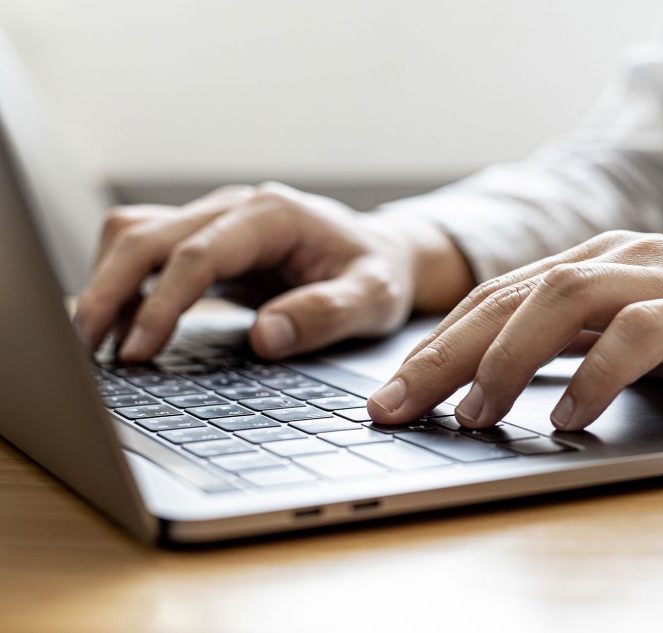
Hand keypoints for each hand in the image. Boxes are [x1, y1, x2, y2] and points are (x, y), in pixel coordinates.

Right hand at [75, 183, 472, 360]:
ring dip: (106, 283)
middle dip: (109, 291)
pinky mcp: (204, 237)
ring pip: (133, 233)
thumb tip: (265, 335)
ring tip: (95, 343)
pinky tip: (120, 325)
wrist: (379, 253)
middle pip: (147, 235)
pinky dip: (122, 283)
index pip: (198, 253)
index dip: (162, 302)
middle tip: (87, 351)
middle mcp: (235, 207)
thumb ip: (326, 313)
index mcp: (274, 214)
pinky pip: (145, 249)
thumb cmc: (377, 274)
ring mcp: (215, 218)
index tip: (138, 349)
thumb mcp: (373, 298)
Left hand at [367, 230, 662, 430]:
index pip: (495, 298)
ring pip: (561, 300)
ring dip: (505, 361)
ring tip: (472, 416)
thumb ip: (577, 342)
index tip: (391, 394)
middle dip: (442, 355)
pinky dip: (595, 373)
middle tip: (394, 408)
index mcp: (596, 263)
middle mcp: (621, 258)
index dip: (435, 345)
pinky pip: (639, 333)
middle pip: (509, 297)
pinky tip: (570, 417)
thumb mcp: (639, 330)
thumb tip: (496, 387)